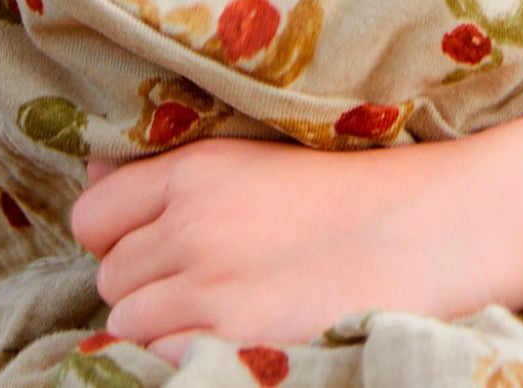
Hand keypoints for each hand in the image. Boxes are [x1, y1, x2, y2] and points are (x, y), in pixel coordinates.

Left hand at [70, 110, 522, 359]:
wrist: (428, 229)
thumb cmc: (349, 193)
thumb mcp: (255, 160)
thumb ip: (176, 174)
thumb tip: (98, 183)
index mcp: (197, 169)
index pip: (93, 213)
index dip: (117, 235)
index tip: (154, 243)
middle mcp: (191, 223)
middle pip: (109, 275)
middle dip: (143, 283)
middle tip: (203, 280)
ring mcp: (208, 287)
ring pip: (126, 323)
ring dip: (159, 324)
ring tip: (219, 312)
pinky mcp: (231, 340)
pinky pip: (159, 362)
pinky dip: (182, 357)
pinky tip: (232, 336)